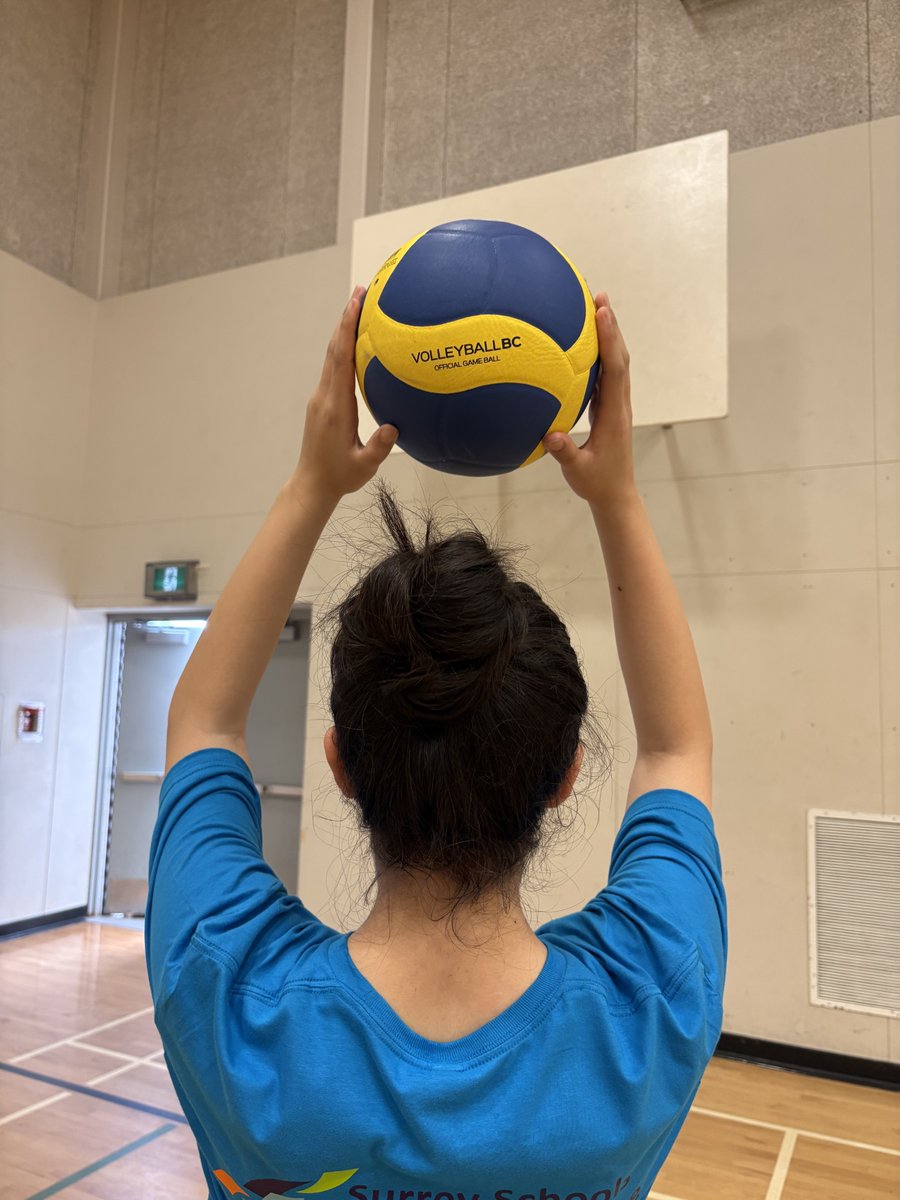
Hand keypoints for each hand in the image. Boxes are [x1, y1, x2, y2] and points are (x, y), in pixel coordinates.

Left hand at [293, 286, 397, 502]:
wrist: (312, 484)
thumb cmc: (340, 475)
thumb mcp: (364, 466)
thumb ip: (379, 447)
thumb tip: (393, 427)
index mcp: (334, 406)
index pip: (341, 358)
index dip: (347, 328)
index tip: (357, 301)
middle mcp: (324, 396)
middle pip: (334, 348)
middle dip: (346, 318)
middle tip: (363, 291)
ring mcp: (321, 397)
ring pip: (332, 355)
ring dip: (344, 330)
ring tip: (361, 307)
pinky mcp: (322, 402)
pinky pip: (334, 367)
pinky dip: (343, 348)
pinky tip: (358, 342)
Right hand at [542, 293, 634, 505]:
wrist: (616, 495)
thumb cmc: (597, 484)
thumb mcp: (578, 471)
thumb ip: (565, 452)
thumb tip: (550, 434)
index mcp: (615, 415)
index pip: (615, 370)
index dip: (609, 339)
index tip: (602, 312)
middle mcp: (620, 404)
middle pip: (620, 357)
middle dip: (611, 326)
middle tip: (598, 296)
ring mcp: (616, 405)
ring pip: (615, 363)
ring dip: (607, 335)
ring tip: (594, 307)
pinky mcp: (609, 408)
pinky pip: (606, 374)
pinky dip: (599, 353)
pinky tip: (583, 343)